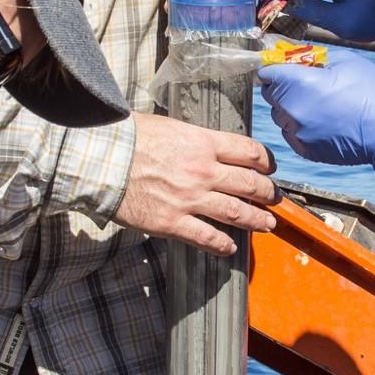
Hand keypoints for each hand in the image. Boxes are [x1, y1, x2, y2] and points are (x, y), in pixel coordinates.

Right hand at [116, 111, 277, 255]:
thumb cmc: (127, 138)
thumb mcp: (167, 127)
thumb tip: (198, 146)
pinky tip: (229, 248)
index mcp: (203, 143)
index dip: (264, 162)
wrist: (100, 159)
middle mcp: (203, 171)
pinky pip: (206, 237)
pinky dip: (221, 245)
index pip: (248, 152)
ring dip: (255, 220)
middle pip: (249, 184)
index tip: (268, 169)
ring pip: (235, 213)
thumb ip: (189, 139)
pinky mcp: (172, 222)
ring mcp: (189, 199)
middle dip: (267, 193)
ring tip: (266, 225)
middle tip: (274, 199)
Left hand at [260, 51, 374, 169]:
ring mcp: (297, 132)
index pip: (267, 74)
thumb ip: (314, 59)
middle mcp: (293, 110)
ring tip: (315, 102)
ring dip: (290, 107)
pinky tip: (320, 120)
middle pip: (270, 95)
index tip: (282, 67)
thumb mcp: (345, 61)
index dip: (274, 68)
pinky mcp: (305, 149)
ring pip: (279, 115)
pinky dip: (299, 125)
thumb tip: (299, 60)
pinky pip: (291, 132)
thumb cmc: (372, 92)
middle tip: (302, 82)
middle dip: (282, 86)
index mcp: (300, 84)